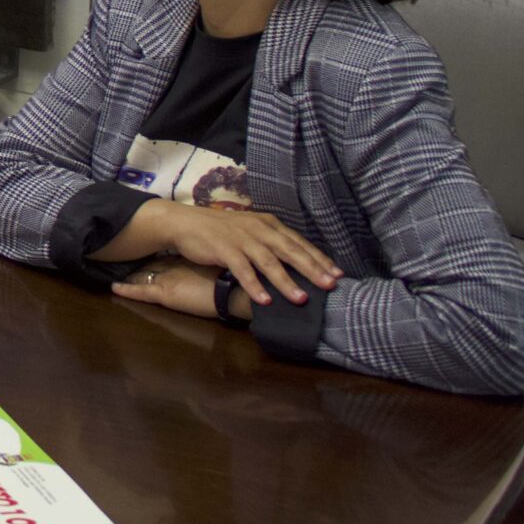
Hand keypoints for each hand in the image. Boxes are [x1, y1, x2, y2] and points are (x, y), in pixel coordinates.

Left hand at [110, 257, 223, 318]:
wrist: (234, 290)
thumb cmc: (234, 281)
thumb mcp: (223, 268)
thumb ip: (213, 265)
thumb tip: (212, 267)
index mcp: (188, 259)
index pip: (167, 256)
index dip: (155, 254)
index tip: (145, 250)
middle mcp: (174, 266)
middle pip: (152, 263)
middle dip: (139, 262)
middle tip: (123, 257)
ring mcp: (167, 279)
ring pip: (143, 275)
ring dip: (131, 274)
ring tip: (116, 271)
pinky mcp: (164, 294)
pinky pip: (140, 292)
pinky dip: (127, 290)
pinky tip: (114, 288)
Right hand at [144, 198, 340, 307]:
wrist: (185, 222)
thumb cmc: (220, 230)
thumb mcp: (250, 230)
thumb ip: (271, 242)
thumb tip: (297, 262)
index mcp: (268, 224)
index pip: (299, 242)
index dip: (319, 258)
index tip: (338, 275)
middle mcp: (258, 229)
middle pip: (290, 251)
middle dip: (312, 269)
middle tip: (330, 285)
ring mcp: (241, 239)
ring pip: (269, 262)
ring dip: (286, 281)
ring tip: (301, 299)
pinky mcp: (224, 249)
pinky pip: (242, 270)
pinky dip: (254, 285)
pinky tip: (265, 300)